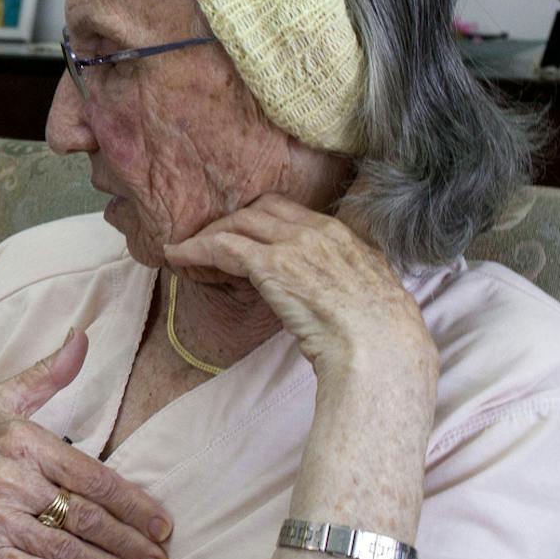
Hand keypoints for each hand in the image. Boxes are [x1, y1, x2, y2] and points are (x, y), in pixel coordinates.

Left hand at [163, 194, 433, 391]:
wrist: (381, 350)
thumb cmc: (381, 337)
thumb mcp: (369, 293)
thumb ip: (344, 280)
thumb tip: (326, 293)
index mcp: (345, 235)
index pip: (292, 212)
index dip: (262, 220)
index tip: (245, 233)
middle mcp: (319, 230)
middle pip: (262, 208)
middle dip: (234, 221)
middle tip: (211, 239)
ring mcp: (295, 244)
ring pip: (239, 223)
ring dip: (210, 234)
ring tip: (188, 249)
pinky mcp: (271, 265)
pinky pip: (222, 246)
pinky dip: (195, 248)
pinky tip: (177, 256)